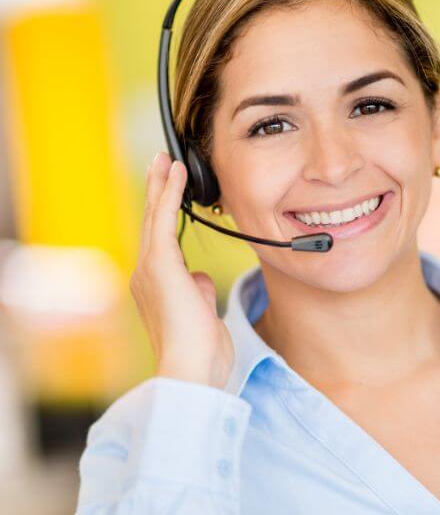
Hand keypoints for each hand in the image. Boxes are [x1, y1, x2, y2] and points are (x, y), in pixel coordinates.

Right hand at [129, 152, 233, 388]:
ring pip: (155, 217)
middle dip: (156, 191)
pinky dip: (169, 194)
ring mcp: (149, 270)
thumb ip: (198, 291)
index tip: (168, 191)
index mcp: (157, 288)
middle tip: (161, 163)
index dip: (164, 214)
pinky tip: (175, 174)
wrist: (191, 369)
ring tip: (166, 160)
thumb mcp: (202, 314)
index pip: (161, 242)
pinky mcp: (159, 266)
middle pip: (152, 223)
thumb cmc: (201, 352)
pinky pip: (164, 221)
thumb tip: (199, 276)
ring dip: (161, 186)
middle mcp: (146, 276)